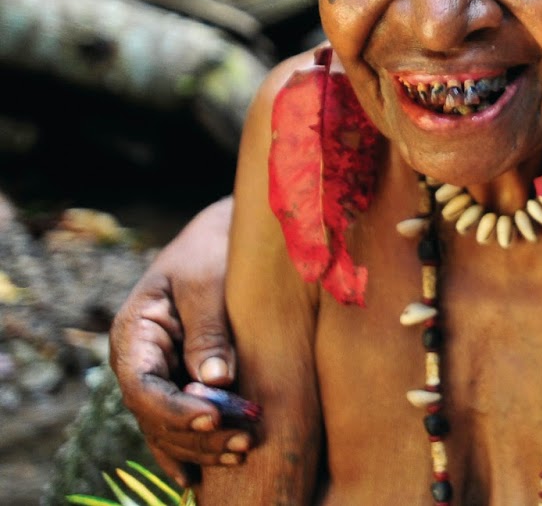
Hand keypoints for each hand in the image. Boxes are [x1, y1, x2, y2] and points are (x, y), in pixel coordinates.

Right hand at [110, 199, 247, 484]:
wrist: (222, 237)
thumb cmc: (213, 251)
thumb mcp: (207, 281)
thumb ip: (208, 329)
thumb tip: (215, 380)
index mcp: (134, 334)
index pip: (142, 386)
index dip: (174, 409)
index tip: (213, 414)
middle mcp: (139, 362)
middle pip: (155, 415)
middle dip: (197, 433)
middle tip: (243, 440)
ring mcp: (158, 376)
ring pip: (167, 427)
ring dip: (202, 445)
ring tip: (243, 450)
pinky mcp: (182, 382)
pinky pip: (180, 424)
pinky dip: (196, 445)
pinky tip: (213, 469)